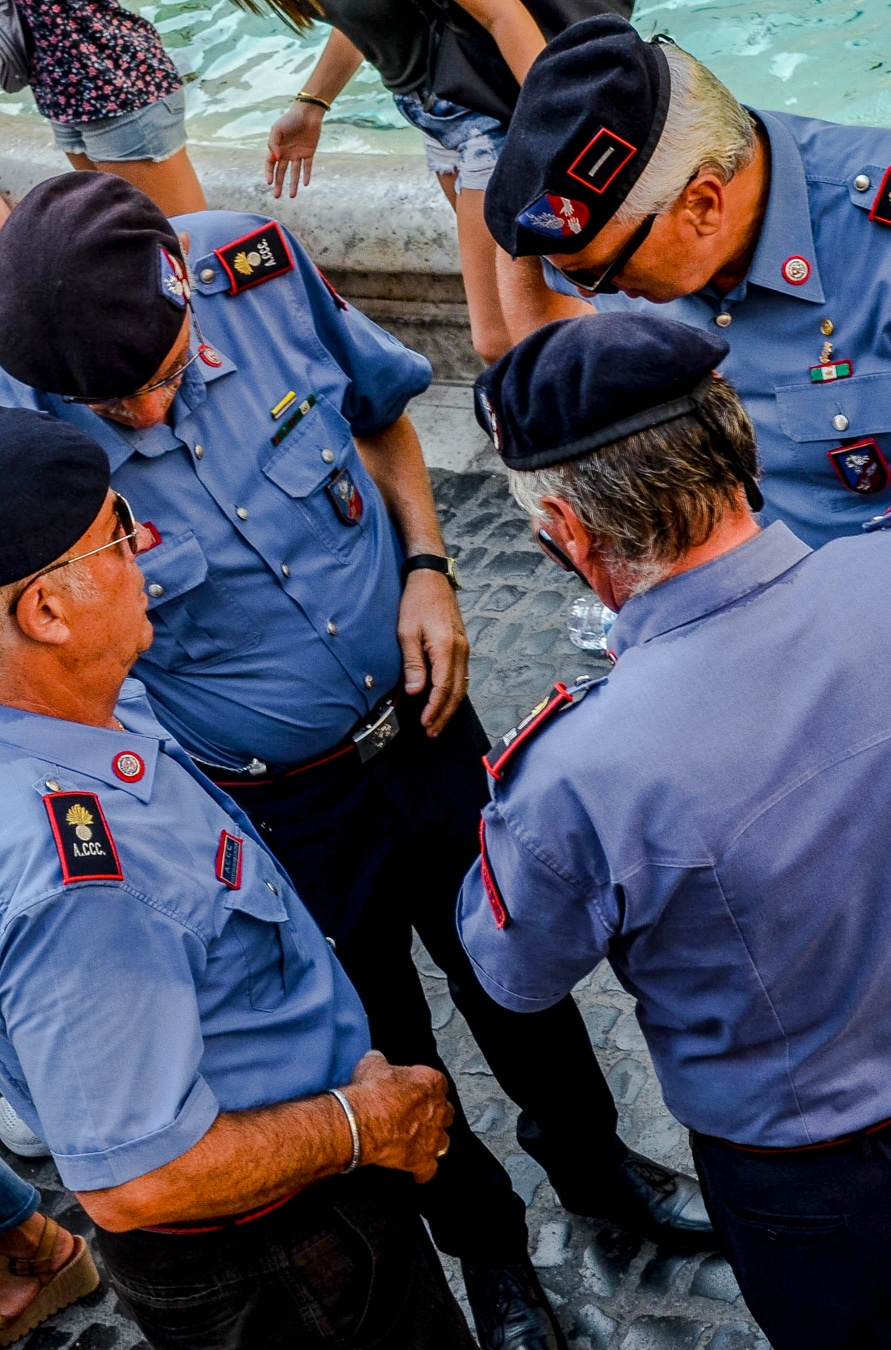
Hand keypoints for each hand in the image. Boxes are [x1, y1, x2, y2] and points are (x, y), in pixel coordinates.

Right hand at [265, 102, 324, 198]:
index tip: (269, 182)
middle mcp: (286, 153)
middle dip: (278, 184)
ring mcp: (297, 154)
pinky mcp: (309, 154)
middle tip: (277, 196)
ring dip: (293, 184)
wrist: (308, 113)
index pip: (270, 164)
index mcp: (277, 148)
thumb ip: (273, 144)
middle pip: (281, 172)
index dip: (269, 173)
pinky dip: (306, 175)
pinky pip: (307, 167)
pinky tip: (305, 184)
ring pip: (294, 173)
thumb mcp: (277, 129)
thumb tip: (275, 159)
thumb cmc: (290, 119)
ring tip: (292, 196)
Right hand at [346, 1051, 452, 1183]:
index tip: (417, 1093)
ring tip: (421, 1143)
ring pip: (444, 1141)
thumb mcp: (372, 1065)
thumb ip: (380, 1062)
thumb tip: (376, 1060)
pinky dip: (423, 1172)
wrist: (360, 1121)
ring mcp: (432, 1136)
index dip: (427, 1090)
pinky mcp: (421, 1159)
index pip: (439, 1084)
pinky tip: (417, 1172)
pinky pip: (429, 1170)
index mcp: (431, 1082)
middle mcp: (438, 1109)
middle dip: (435, 1115)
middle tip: (419, 1117)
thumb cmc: (369, 1093)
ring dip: (433, 1142)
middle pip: (446, 1112)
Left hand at [398, 570, 469, 736]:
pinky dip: (454, 692)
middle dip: (444, 714)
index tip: (424, 723)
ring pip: (462, 685)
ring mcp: (464, 648)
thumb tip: (415, 691)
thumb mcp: (407, 632)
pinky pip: (461, 675)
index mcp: (446, 647)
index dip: (434, 709)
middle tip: (432, 732)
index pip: (443, 688)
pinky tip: (445, 700)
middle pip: (456, 691)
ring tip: (438, 722)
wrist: (431, 578)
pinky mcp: (461, 645)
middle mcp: (460, 650)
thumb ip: (413, 663)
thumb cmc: (416, 601)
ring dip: (450, 706)